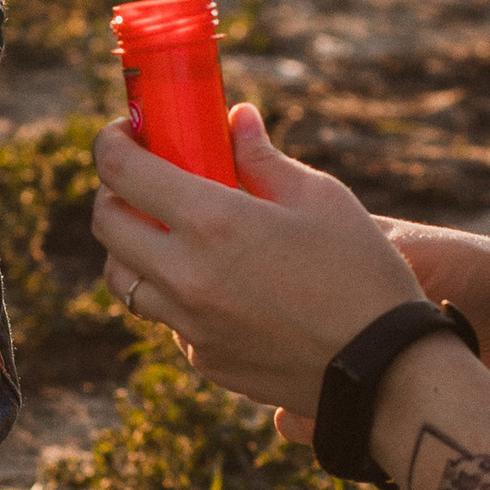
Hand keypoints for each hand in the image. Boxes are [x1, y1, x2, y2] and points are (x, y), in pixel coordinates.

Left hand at [92, 106, 417, 413]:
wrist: (383, 369)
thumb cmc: (360, 271)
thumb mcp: (319, 198)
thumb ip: (262, 158)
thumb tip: (235, 119)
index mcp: (212, 222)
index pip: (120, 170)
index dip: (111, 142)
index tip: (126, 133)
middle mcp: (185, 275)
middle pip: (106, 226)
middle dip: (113, 193)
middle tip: (143, 181)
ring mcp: (189, 325)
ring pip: (123, 280)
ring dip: (133, 248)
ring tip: (171, 233)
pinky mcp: (203, 360)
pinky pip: (166, 319)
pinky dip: (173, 294)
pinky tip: (214, 282)